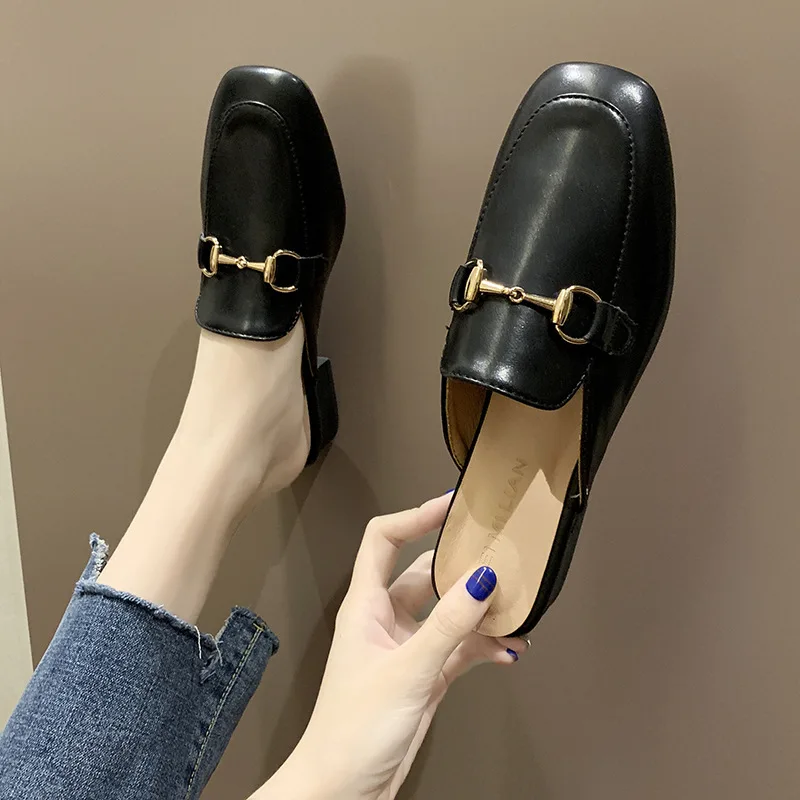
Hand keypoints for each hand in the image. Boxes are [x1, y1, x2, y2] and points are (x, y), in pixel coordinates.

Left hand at [261, 492, 528, 798]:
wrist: (343, 791)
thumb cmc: (352, 731)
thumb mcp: (407, 670)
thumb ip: (448, 624)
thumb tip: (482, 578)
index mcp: (365, 606)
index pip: (383, 539)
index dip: (415, 516)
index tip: (453, 506)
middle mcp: (385, 620)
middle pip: (425, 574)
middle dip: (461, 567)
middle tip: (500, 558)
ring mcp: (406, 648)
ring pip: (448, 612)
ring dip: (479, 612)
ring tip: (515, 610)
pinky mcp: (424, 675)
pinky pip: (459, 648)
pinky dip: (483, 646)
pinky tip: (508, 650)